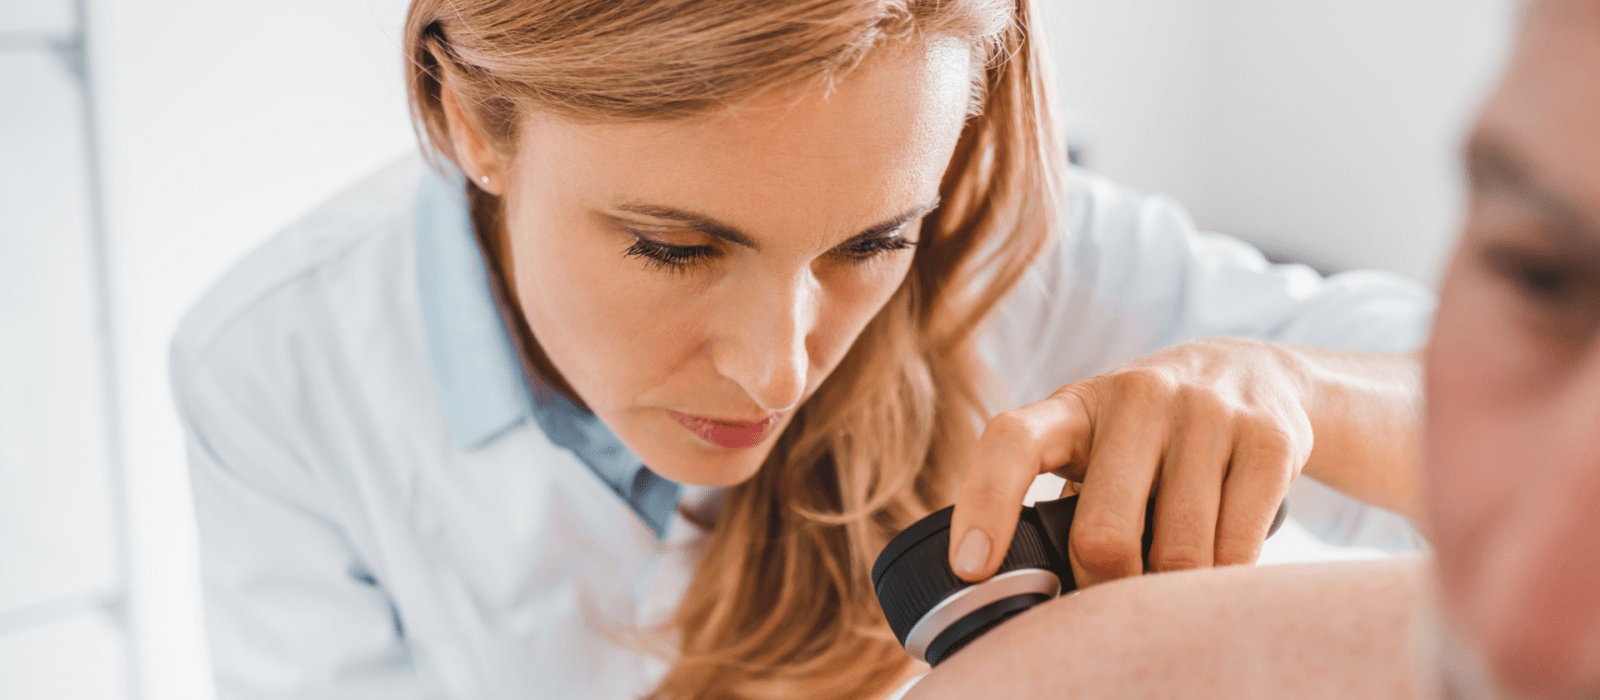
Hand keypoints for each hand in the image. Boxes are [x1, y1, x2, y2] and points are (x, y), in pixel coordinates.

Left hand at [948, 338, 1315, 586]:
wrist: (1252, 375)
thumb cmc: (1148, 436)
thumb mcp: (1094, 446)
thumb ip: (1058, 504)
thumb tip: (1027, 595)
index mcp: (1074, 407)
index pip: (1011, 443)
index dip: (985, 504)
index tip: (972, 568)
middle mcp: (1136, 398)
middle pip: (1103, 534)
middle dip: (1104, 588)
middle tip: (1110, 602)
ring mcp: (1206, 414)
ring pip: (1178, 554)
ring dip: (1169, 591)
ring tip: (1167, 581)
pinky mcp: (1268, 442)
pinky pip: (1237, 551)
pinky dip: (1221, 580)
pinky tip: (1215, 568)